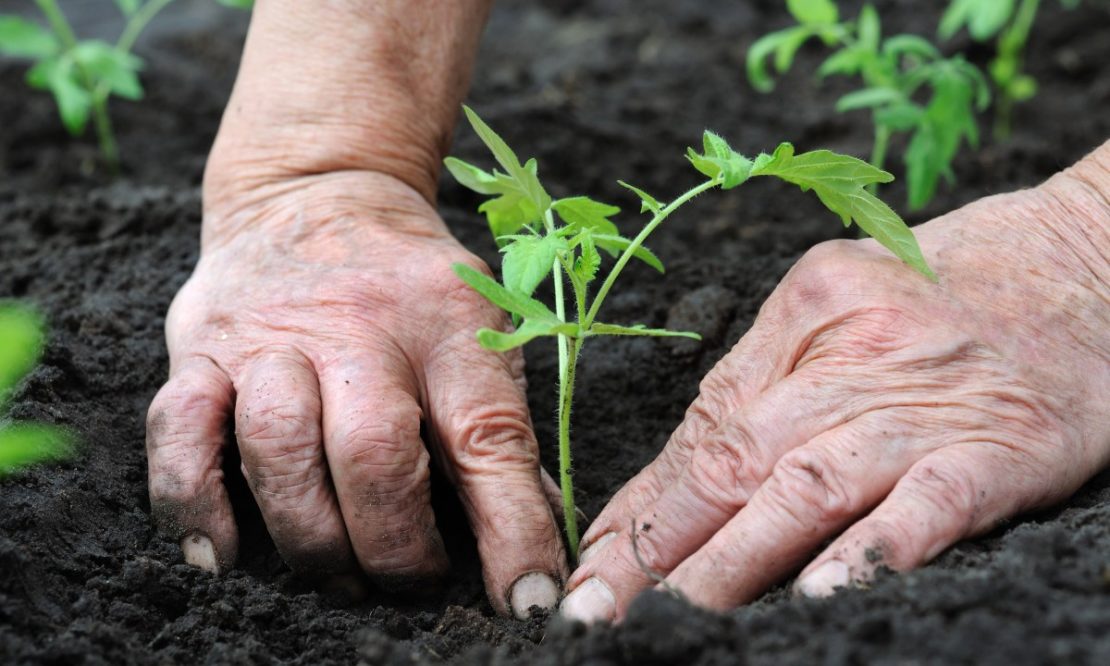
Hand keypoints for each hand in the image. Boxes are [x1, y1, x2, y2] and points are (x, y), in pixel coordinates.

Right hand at [146, 171, 565, 617]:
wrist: (319, 192)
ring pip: (278, 448)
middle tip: (411, 583)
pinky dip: (194, 504)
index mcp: (448, 323)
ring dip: (312, 537)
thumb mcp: (477, 330)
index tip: (529, 601)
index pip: (489, 437)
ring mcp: (269, 336)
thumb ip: (499, 431)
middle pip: (373, 452)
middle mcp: (358, 326)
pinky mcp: (200, 348)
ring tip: (340, 576)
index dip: (513, 530)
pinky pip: (179, 431)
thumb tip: (533, 545)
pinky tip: (223, 556)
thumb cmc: (412, 286)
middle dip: (395, 545)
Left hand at [560, 166, 1109, 622]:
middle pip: (734, 458)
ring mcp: (924, 401)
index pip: (702, 426)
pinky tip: (819, 595)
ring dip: (733, 560)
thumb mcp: (841, 307)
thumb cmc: (953, 290)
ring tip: (677, 617)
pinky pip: (927, 504)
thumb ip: (766, 387)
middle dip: (658, 545)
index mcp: (802, 314)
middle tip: (600, 609)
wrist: (1089, 257)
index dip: (642, 505)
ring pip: (807, 485)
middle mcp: (850, 353)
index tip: (595, 563)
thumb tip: (674, 484)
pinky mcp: (1001, 444)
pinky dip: (869, 551)